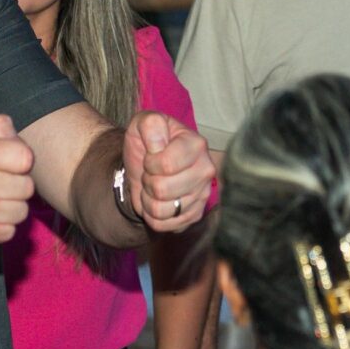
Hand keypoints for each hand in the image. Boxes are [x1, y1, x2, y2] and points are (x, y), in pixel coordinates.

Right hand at [0, 115, 34, 245]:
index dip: (22, 161)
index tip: (9, 163)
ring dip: (11, 205)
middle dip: (18, 184)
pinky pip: (9, 231)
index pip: (25, 159)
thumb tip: (18, 139)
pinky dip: (2, 224)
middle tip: (0, 182)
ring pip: (21, 212)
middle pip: (27, 187)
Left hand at [124, 112, 215, 233]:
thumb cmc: (147, 142)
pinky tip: (158, 200)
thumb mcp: (143, 123)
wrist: (146, 165)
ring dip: (148, 199)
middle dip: (148, 182)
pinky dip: (152, 215)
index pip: (166, 164)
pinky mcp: (195, 215)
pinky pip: (163, 225)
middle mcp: (206, 170)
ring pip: (161, 210)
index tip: (150, 157)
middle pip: (163, 190)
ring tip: (153, 186)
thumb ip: (151, 124)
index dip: (150, 163)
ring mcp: (202, 195)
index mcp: (196, 144)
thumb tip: (158, 145)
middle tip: (151, 173)